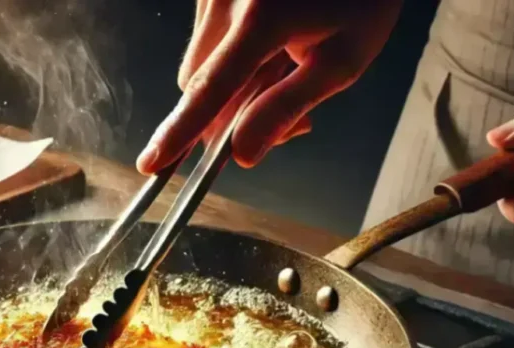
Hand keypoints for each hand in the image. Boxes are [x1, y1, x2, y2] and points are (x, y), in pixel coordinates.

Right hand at [137, 0, 402, 173]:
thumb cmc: (361, 0)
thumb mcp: (341, 59)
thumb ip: (286, 106)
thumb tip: (242, 154)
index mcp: (262, 18)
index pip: (211, 89)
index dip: (180, 132)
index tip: (152, 164)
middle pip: (197, 83)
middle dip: (225, 113)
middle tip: (286, 122)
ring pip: (199, 62)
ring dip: (229, 83)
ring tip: (284, 67)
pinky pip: (205, 37)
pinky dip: (229, 55)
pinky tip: (270, 42)